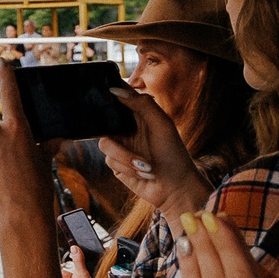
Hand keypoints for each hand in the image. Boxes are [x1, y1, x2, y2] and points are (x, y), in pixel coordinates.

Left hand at [0, 57, 55, 238]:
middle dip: (5, 144)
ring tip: (6, 178)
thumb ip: (47, 145)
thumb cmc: (38, 188)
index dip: (7, 77)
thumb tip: (61, 137)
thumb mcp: (45, 162)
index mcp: (18, 128)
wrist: (20, 216)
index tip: (2, 62)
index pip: (11, 96)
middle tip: (16, 166)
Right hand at [98, 87, 212, 220]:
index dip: (109, 93)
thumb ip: (142, 104)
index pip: (118, 96)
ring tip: (146, 166)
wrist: (175, 188)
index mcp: (138, 114)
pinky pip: (109, 160)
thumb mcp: (162, 124)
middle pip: (103, 120)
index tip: (107, 93)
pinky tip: (142, 172)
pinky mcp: (116, 164)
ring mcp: (120, 146)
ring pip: (105, 143)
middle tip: (127, 136)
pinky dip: (127, 166)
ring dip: (126, 157)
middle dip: (114, 132)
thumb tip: (116, 89)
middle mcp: (126, 128)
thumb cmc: (174, 154)